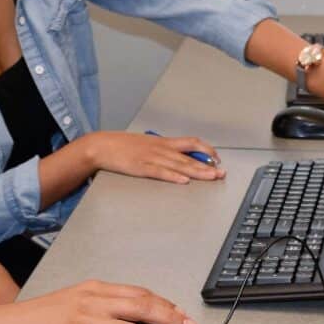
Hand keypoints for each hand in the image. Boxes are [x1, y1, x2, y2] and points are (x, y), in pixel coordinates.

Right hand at [0, 280, 197, 323]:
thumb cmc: (41, 316)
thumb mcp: (75, 299)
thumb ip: (102, 304)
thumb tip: (132, 316)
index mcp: (94, 288)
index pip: (138, 293)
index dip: (163, 304)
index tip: (181, 314)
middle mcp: (92, 300)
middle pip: (140, 306)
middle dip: (169, 318)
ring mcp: (84, 320)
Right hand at [83, 131, 225, 183]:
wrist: (102, 146)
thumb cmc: (122, 145)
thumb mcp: (146, 144)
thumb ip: (161, 150)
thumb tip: (176, 156)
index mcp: (162, 142)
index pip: (191, 143)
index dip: (206, 150)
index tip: (217, 158)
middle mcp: (160, 148)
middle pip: (189, 157)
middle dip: (207, 165)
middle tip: (221, 172)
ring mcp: (151, 158)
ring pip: (179, 165)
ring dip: (197, 172)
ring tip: (211, 177)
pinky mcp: (141, 167)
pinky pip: (160, 172)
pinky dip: (173, 177)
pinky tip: (183, 181)